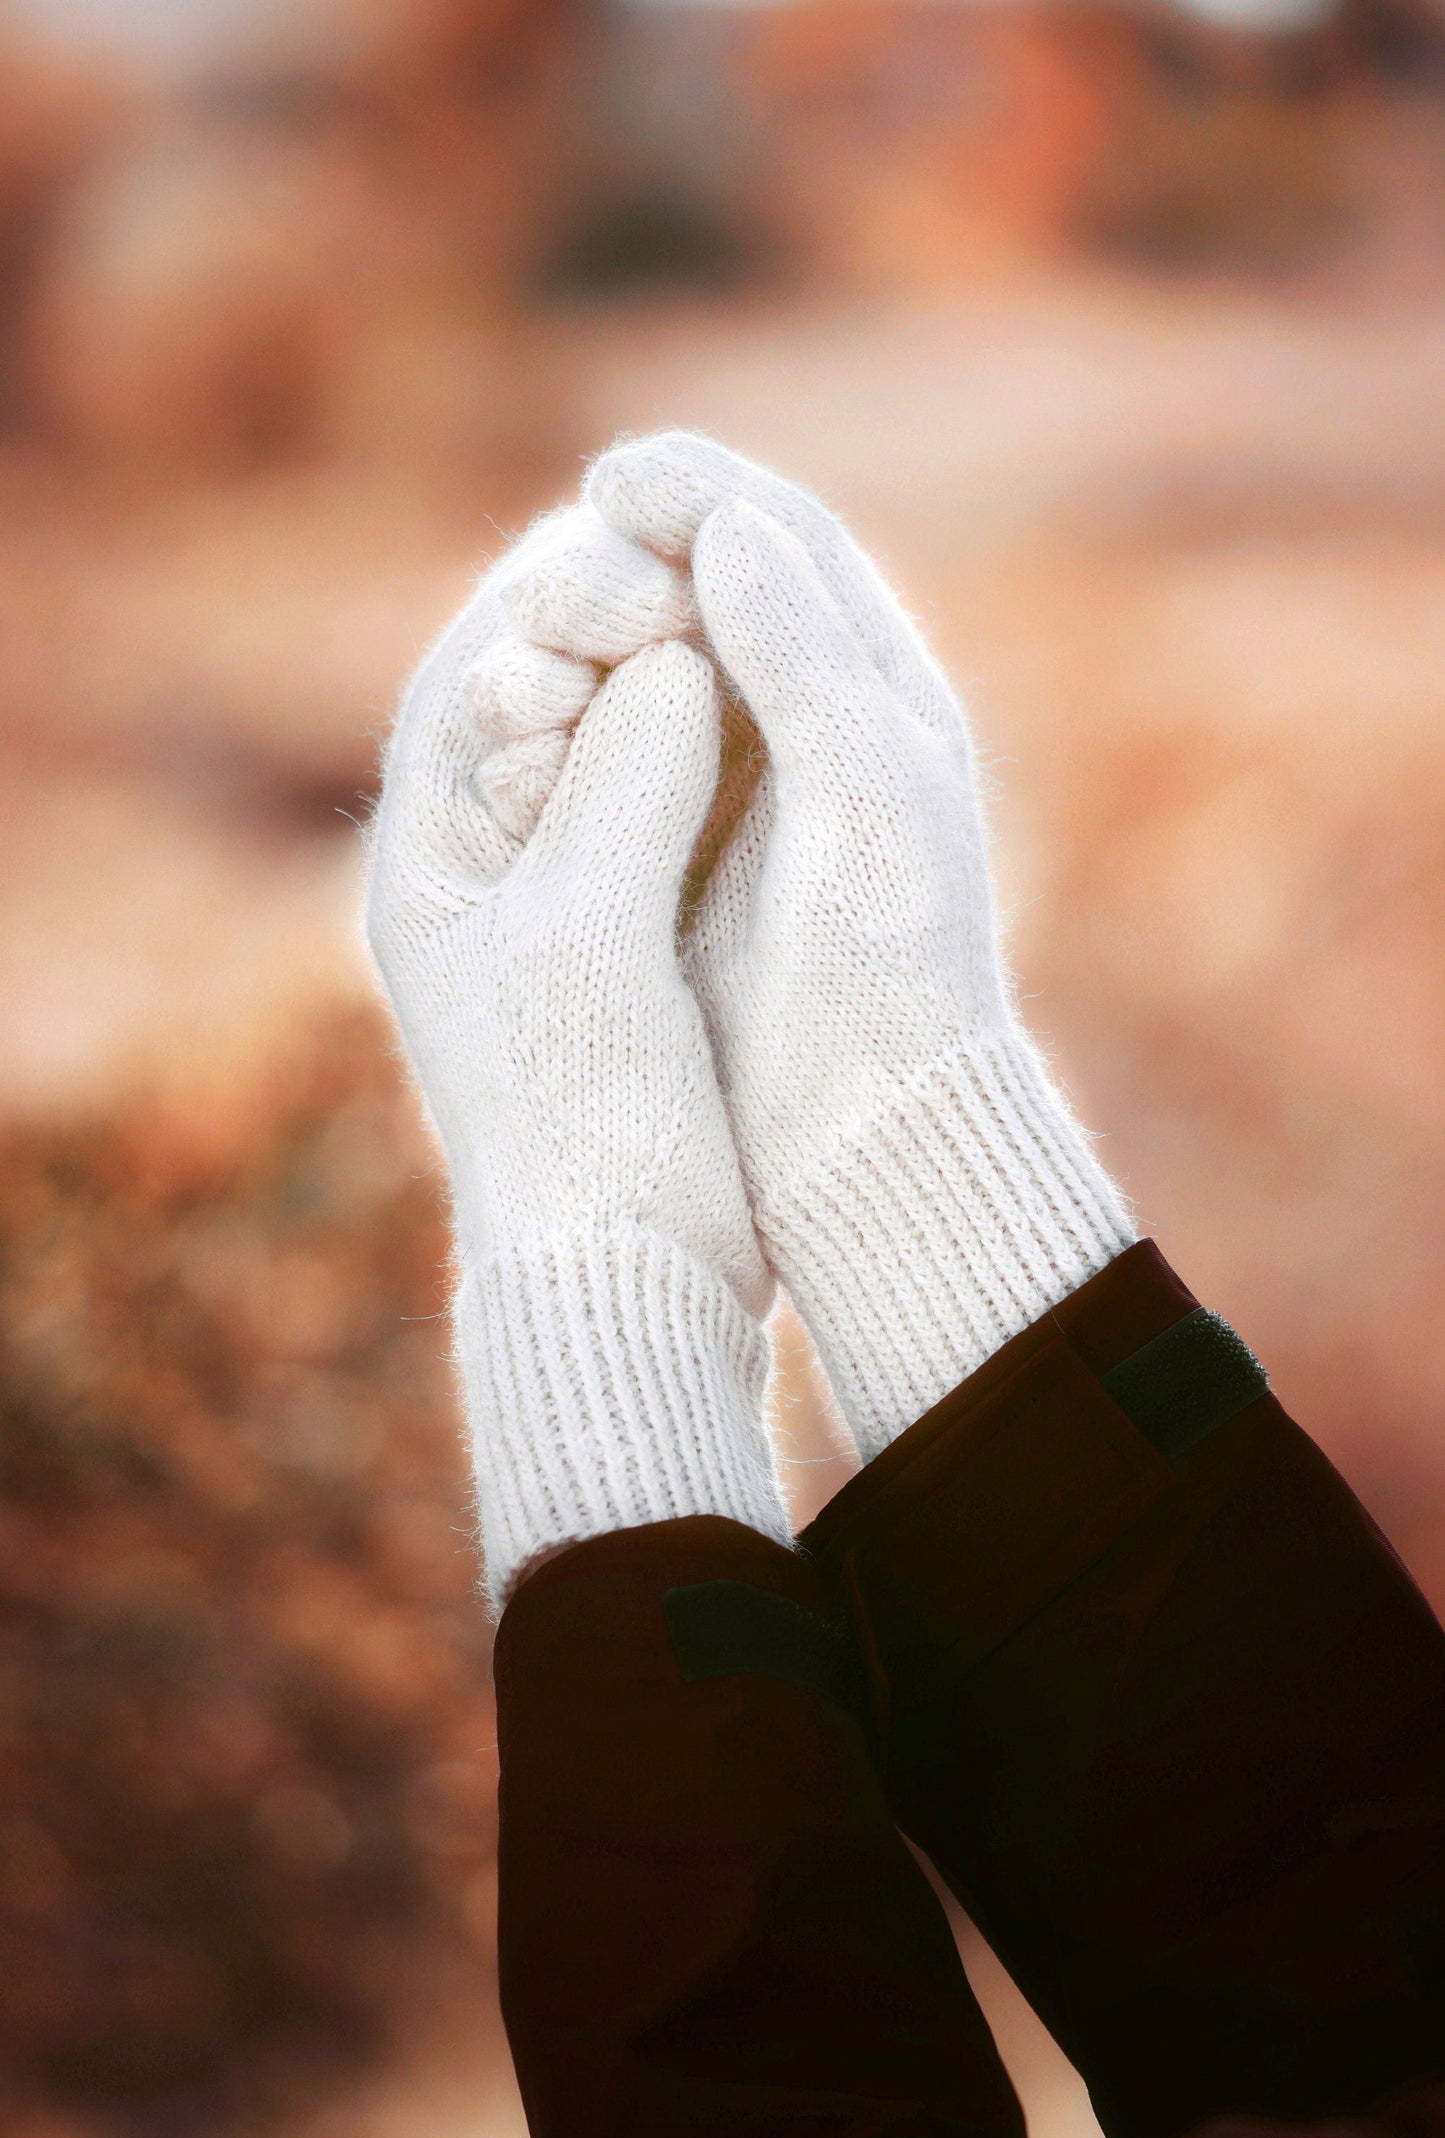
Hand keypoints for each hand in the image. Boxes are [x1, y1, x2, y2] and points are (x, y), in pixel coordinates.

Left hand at [367, 507, 789, 1601]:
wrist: (632, 1273)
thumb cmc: (586, 1121)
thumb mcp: (592, 939)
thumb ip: (628, 786)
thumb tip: (679, 650)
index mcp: (432, 863)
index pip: (472, 676)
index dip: (556, 602)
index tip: (647, 566)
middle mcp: (485, 867)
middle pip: (540, 691)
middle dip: (616, 624)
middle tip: (700, 572)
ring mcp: (565, 898)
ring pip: (614, 738)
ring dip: (675, 674)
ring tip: (744, 621)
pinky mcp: (643, 933)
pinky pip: (673, 798)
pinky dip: (715, 746)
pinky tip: (776, 714)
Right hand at [586, 434, 1133, 1456]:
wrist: (859, 1128)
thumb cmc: (886, 965)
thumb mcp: (863, 795)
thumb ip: (802, 657)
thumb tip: (727, 523)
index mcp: (877, 691)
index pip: (785, 548)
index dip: (700, 495)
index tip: (613, 477)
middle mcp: (806, 725)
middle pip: (702, 593)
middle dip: (621, 559)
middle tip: (551, 558)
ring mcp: (734, 791)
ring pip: (640, 670)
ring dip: (577, 641)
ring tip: (523, 631)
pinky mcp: (671, 857)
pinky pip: (603, 756)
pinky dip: (559, 725)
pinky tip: (512, 719)